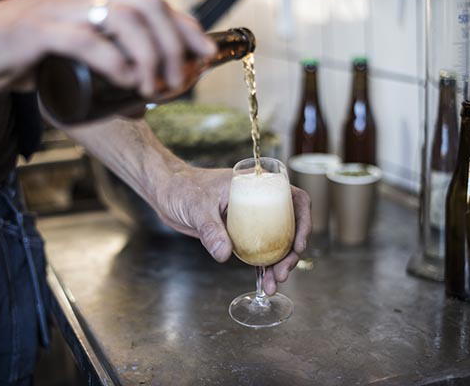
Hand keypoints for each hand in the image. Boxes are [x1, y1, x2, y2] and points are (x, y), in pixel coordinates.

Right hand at [0, 0, 215, 94]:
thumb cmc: (13, 56)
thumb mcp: (66, 58)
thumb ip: (100, 66)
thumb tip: (137, 94)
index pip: (152, 4)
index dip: (185, 27)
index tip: (205, 54)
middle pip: (147, 6)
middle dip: (174, 45)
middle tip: (178, 81)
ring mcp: (57, 9)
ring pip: (123, 18)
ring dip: (150, 55)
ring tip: (154, 87)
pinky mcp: (35, 30)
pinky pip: (85, 39)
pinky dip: (114, 61)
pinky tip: (126, 81)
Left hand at [155, 167, 311, 294]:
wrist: (166, 193)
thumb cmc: (182, 188)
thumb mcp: (197, 207)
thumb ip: (211, 229)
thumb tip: (224, 254)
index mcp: (256, 185)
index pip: (293, 198)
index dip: (303, 221)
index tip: (298, 244)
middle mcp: (258, 202)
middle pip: (289, 226)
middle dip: (290, 252)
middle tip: (282, 273)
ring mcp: (250, 219)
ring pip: (275, 242)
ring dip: (278, 263)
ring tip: (274, 284)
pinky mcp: (238, 233)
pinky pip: (257, 250)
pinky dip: (262, 266)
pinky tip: (264, 282)